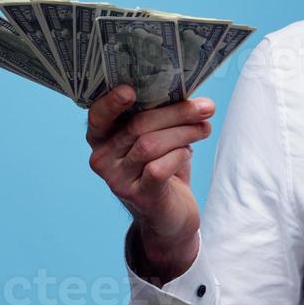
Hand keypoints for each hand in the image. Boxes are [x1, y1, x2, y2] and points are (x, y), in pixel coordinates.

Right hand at [86, 85, 214, 280]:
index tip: (130, 89)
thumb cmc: (163, 168)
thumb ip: (161, 117)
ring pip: (150, 144)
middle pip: (137, 126)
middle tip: (205, 107)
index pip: (98, 117)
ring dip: (184, 132)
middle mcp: (102, 158)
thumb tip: (194, 97)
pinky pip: (159, 168)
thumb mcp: (156, 139)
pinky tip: (188, 153)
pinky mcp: (138, 196)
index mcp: (102, 139)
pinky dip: (179, 155)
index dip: (111, 102)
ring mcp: (117, 179)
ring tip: (204, 129)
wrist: (169, 215)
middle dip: (176, 113)